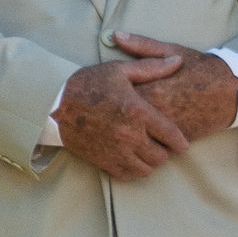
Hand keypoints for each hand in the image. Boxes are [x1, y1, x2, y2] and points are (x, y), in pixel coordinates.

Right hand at [54, 52, 188, 178]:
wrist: (54, 105)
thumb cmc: (88, 84)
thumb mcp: (120, 70)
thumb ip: (152, 67)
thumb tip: (178, 61)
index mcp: (137, 112)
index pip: (171, 135)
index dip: (181, 141)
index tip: (183, 142)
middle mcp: (129, 135)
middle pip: (161, 156)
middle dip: (165, 150)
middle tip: (162, 143)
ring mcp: (116, 151)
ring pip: (147, 168)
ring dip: (150, 161)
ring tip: (147, 150)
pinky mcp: (103, 161)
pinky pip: (128, 175)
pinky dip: (135, 169)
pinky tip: (133, 157)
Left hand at [110, 35, 237, 140]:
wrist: (232, 90)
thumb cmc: (201, 68)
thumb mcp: (172, 50)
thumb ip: (142, 45)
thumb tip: (116, 35)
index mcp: (151, 86)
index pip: (117, 96)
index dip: (107, 97)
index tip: (103, 94)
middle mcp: (157, 110)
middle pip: (123, 120)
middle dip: (114, 118)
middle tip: (107, 114)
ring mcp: (167, 127)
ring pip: (138, 137)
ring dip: (129, 133)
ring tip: (122, 128)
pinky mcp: (178, 139)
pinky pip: (155, 146)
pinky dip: (147, 143)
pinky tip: (142, 137)